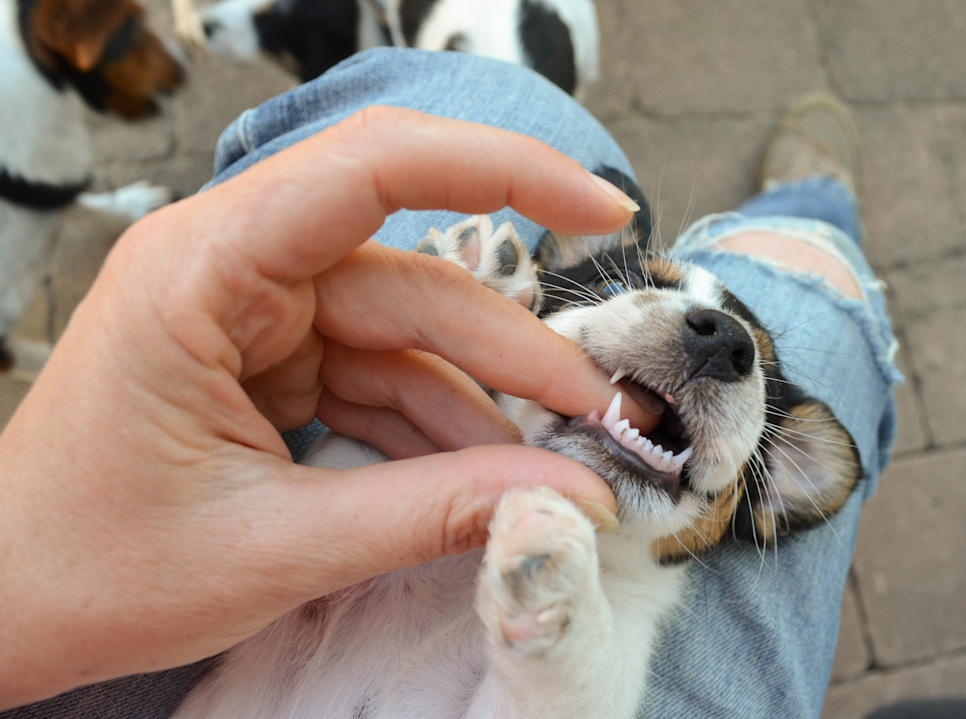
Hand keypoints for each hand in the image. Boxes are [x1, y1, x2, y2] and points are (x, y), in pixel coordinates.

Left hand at [0, 107, 656, 707]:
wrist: (7, 608)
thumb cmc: (92, 569)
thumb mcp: (276, 546)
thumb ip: (430, 513)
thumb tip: (566, 498)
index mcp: (204, 270)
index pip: (372, 169)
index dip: (501, 167)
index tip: (601, 206)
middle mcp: (236, 268)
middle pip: (414, 279)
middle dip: (512, 350)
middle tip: (597, 414)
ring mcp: (259, 315)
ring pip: (411, 335)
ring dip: (483, 402)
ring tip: (554, 465)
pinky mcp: (276, 360)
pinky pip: (385, 377)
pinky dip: (438, 428)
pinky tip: (485, 477)